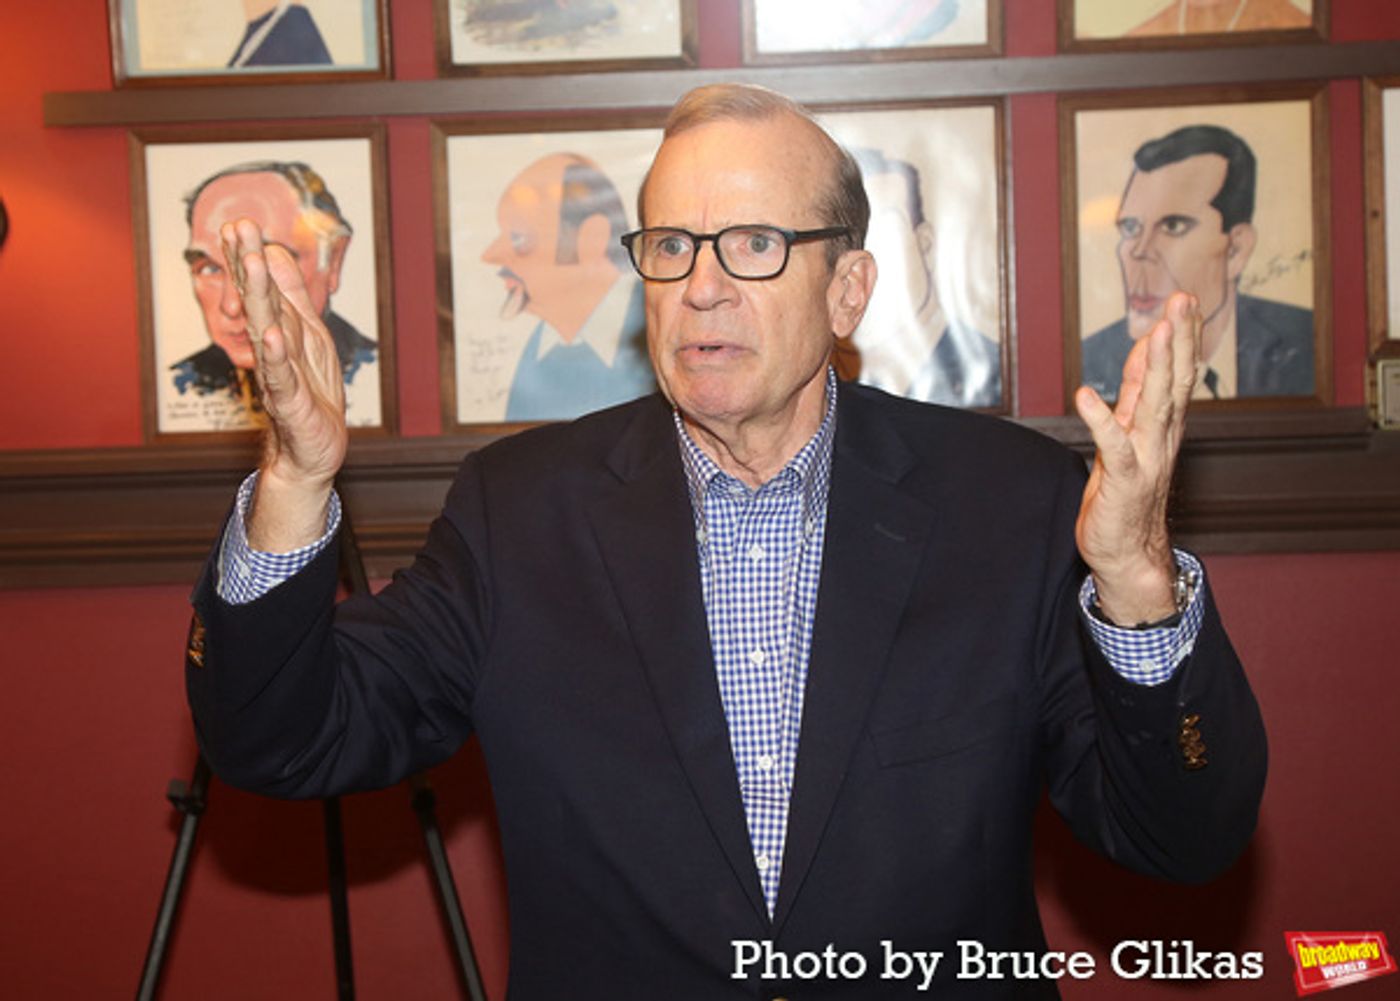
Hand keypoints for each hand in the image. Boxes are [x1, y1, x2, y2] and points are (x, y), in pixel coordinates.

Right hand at [222, 219, 348, 550]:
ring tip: (255, 264)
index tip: (238, 225)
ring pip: (268, 332)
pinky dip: (277, 357)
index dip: (250, 259)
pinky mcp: (291, 404)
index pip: (261, 289)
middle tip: (238, 228)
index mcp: (280, 331)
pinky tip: (272, 335)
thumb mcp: (308, 338)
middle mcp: (274, 350)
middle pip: (260, 302)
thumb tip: (277, 253)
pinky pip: (282, 377)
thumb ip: (292, 298)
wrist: (310, 454)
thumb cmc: (310, 395)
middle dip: (250, 264)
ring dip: (260, 299)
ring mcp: (280, 376)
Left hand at [1073, 292, 1200, 625]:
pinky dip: (1100, 421)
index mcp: (1161, 427)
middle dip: (1179, 339)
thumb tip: (1144, 354)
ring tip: (1157, 332)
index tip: (1184, 301)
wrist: (1128, 553)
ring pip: (1154, 405)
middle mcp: (1160, 438)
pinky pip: (1114, 447)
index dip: (1179, 337)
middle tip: (1183, 301)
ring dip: (1156, 368)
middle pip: (1173, 381)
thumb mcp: (1129, 435)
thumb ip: (1135, 396)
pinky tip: (1086, 396)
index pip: (1173, 374)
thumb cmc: (1125, 495)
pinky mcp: (1124, 481)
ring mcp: (1145, 459)